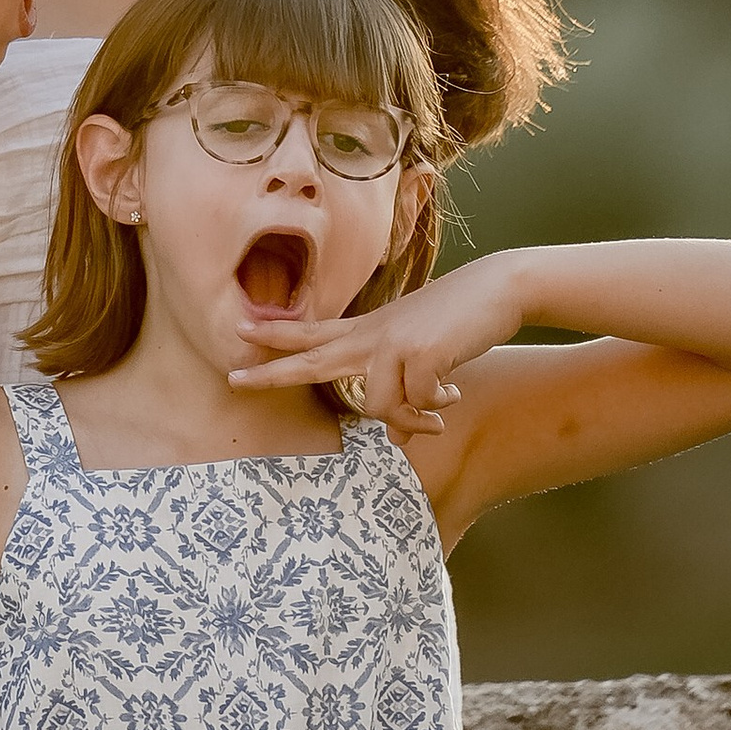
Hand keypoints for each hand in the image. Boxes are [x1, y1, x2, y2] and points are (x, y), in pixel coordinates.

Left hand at [230, 254, 525, 429]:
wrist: (498, 288)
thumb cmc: (457, 321)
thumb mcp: (422, 356)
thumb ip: (402, 390)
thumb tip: (399, 441)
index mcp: (368, 330)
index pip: (312, 332)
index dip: (276, 334)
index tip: (240, 332)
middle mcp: (372, 336)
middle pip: (312, 360)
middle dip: (272, 373)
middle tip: (233, 382)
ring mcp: (394, 343)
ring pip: (380, 407)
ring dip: (412, 419)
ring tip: (439, 408)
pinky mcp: (422, 354)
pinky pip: (419, 404)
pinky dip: (437, 407)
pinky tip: (453, 391)